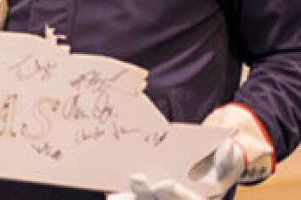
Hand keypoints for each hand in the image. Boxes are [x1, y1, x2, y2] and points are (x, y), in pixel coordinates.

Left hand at [106, 139, 239, 198]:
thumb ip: (228, 158)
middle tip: (137, 178)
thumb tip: (229, 146)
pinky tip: (111, 193)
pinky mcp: (144, 197)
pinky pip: (131, 199)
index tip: (167, 183)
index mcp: (199, 199)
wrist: (203, 169)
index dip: (177, 194)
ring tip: (115, 196)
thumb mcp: (226, 163)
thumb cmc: (215, 167)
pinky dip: (120, 197)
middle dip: (147, 193)